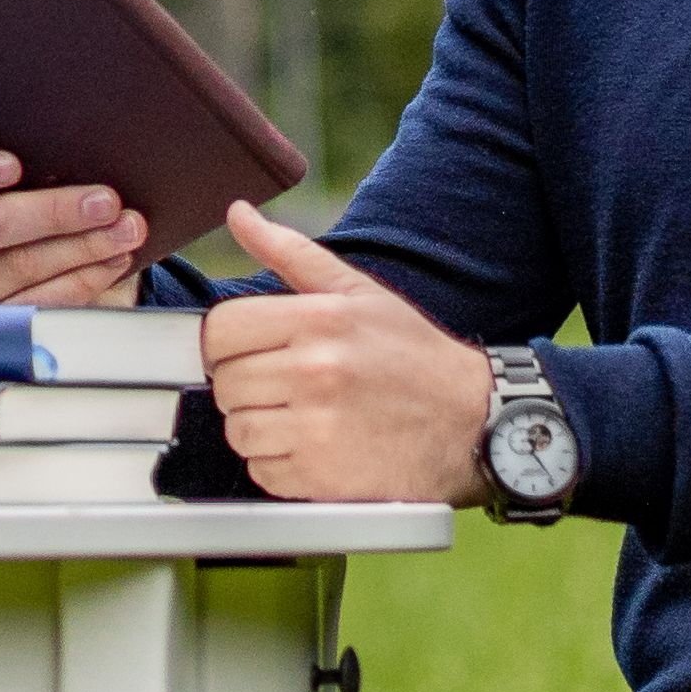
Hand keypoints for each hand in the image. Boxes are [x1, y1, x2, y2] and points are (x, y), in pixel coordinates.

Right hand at [0, 145, 155, 308]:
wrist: (64, 260)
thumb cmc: (46, 200)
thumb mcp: (39, 179)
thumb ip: (43, 163)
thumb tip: (88, 151)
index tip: (12, 166)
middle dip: (55, 211)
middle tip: (106, 202)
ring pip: (20, 266)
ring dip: (83, 246)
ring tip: (126, 230)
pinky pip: (39, 303)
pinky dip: (84, 279)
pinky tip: (114, 261)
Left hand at [200, 205, 495, 505]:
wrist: (470, 421)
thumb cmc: (413, 355)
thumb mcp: (358, 292)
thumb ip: (291, 253)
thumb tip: (239, 214)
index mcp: (320, 320)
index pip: (220, 330)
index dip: (227, 343)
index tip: (251, 351)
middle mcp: (317, 371)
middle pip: (225, 383)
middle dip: (246, 385)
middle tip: (285, 386)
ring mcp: (319, 428)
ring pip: (237, 430)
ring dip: (259, 427)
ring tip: (300, 416)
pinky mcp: (323, 477)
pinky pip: (262, 471)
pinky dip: (278, 464)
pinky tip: (313, 447)